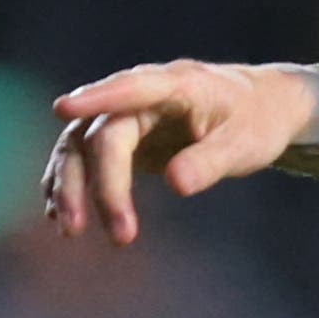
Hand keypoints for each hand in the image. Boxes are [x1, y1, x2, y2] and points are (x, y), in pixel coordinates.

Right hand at [41, 61, 315, 243]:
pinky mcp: (122, 139)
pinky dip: (69, 185)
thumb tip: (175, 184)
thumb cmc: (256, 120)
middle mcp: (140, 98)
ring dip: (70, 186)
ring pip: (80, 146)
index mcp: (174, 85)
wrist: (260, 107)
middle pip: (100, 133)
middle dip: (95, 183)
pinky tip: (58, 218)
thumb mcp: (246, 143)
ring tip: (69, 232)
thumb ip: (210, 161)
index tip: (62, 110)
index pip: (129, 89)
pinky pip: (83, 159)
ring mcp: (126, 117)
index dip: (95, 98)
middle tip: (103, 233)